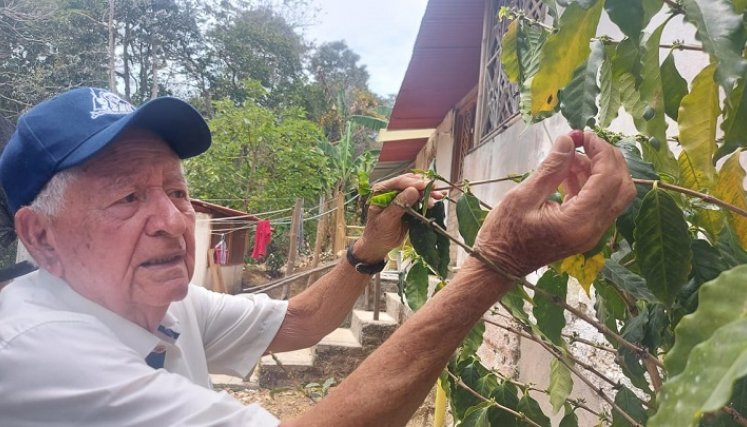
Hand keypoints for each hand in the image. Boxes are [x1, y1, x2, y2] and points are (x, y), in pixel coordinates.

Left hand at [354, 173, 443, 261]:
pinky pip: (420, 197)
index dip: (413, 183)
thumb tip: (413, 191)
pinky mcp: (409, 203)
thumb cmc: (378, 233)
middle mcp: (391, 190)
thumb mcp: (386, 220)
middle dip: (424, 187)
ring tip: (438, 196)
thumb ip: (398, 205)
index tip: (425, 186)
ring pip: (417, 188)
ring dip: (429, 192)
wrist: (380, 244)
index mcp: (381, 190)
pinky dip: (429, 197)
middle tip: (435, 193)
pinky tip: (439, 197)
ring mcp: (401, 195)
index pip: (399, 182)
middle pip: (410, 182)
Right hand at [469, 132, 635, 277]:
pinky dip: (590, 183)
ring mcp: (591, 232)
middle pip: (622, 187)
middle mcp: (592, 229)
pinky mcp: (584, 231)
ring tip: (568, 158)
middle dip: (608, 159)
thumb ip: (550, 169)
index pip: (609, 179)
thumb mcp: (522, 197)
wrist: (499, 266)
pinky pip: (599, 202)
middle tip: (584, 143)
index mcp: (579, 222)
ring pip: (614, 194)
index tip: (583, 135)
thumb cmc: (504, 234)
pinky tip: (567, 173)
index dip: (601, 151)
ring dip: (598, 170)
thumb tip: (568, 140)